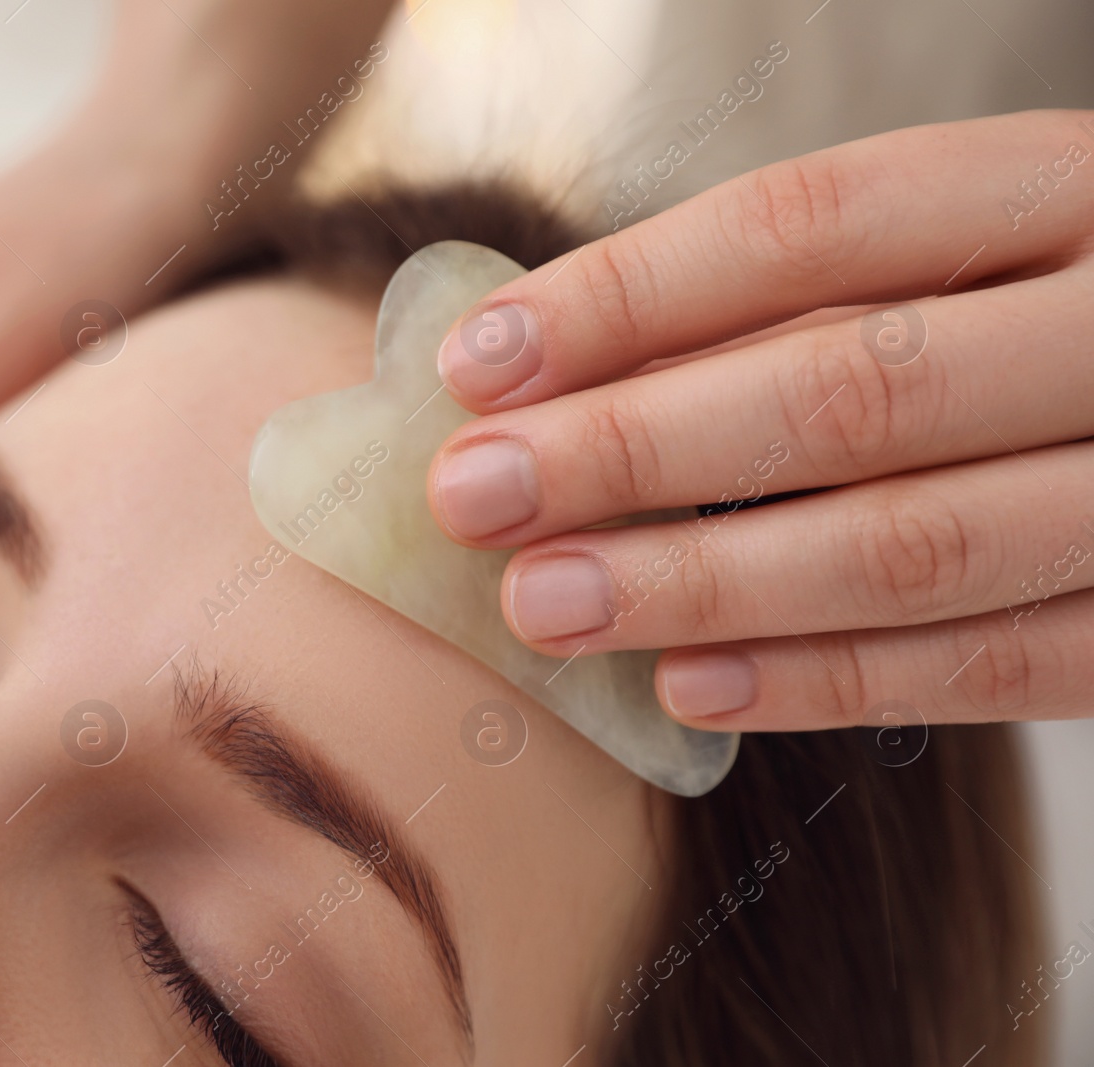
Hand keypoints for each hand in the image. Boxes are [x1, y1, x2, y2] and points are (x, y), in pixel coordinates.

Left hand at [429, 110, 1093, 733]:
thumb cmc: (1033, 319)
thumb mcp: (950, 260)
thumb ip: (786, 308)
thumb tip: (553, 382)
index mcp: (1060, 187)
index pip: (811, 225)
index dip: (627, 296)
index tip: (476, 362)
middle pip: (852, 389)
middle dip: (633, 449)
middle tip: (472, 496)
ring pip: (914, 546)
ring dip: (699, 582)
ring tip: (542, 604)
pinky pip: (995, 669)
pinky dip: (826, 681)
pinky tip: (685, 686)